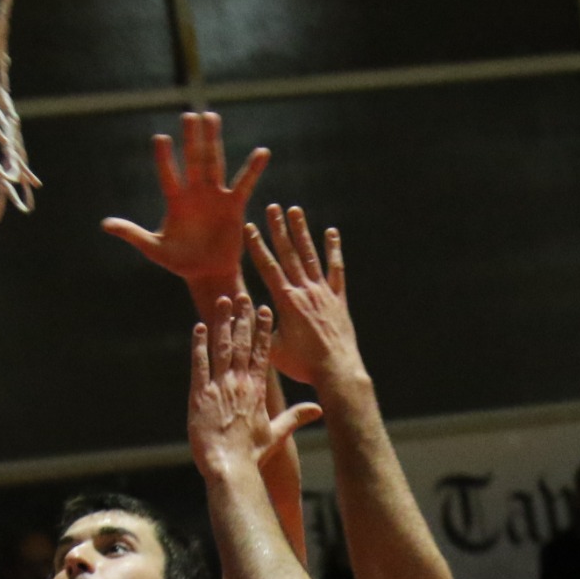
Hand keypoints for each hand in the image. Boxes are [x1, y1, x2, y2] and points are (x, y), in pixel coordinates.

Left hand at [101, 112, 267, 296]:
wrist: (207, 273)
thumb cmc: (179, 261)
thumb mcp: (154, 249)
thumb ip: (133, 234)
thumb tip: (104, 224)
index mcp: (175, 201)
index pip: (168, 174)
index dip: (165, 158)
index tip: (160, 138)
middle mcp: (194, 193)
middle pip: (192, 160)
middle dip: (191, 138)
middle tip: (189, 114)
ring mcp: (214, 196)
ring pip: (213, 163)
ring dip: (213, 140)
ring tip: (212, 116)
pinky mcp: (233, 205)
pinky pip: (244, 184)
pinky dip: (253, 169)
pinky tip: (262, 152)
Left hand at [188, 294, 320, 479]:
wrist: (230, 467)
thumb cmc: (251, 454)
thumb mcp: (276, 434)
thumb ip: (295, 417)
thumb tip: (319, 409)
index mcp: (258, 390)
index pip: (262, 353)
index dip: (263, 329)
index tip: (264, 310)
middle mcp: (240, 383)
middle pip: (243, 343)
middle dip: (243, 317)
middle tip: (243, 295)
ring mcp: (220, 387)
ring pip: (222, 347)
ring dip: (222, 322)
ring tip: (223, 301)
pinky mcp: (200, 394)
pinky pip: (200, 363)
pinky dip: (199, 344)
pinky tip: (199, 326)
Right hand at [245, 205, 359, 385]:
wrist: (337, 371)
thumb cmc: (302, 364)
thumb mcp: (273, 349)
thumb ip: (258, 329)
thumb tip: (241, 315)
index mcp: (286, 301)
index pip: (268, 267)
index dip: (257, 246)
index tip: (249, 227)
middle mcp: (305, 291)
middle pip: (289, 254)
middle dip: (278, 229)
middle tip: (272, 207)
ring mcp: (323, 292)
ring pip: (310, 255)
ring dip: (302, 232)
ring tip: (295, 210)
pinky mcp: (338, 298)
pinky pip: (335, 269)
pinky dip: (333, 250)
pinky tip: (331, 232)